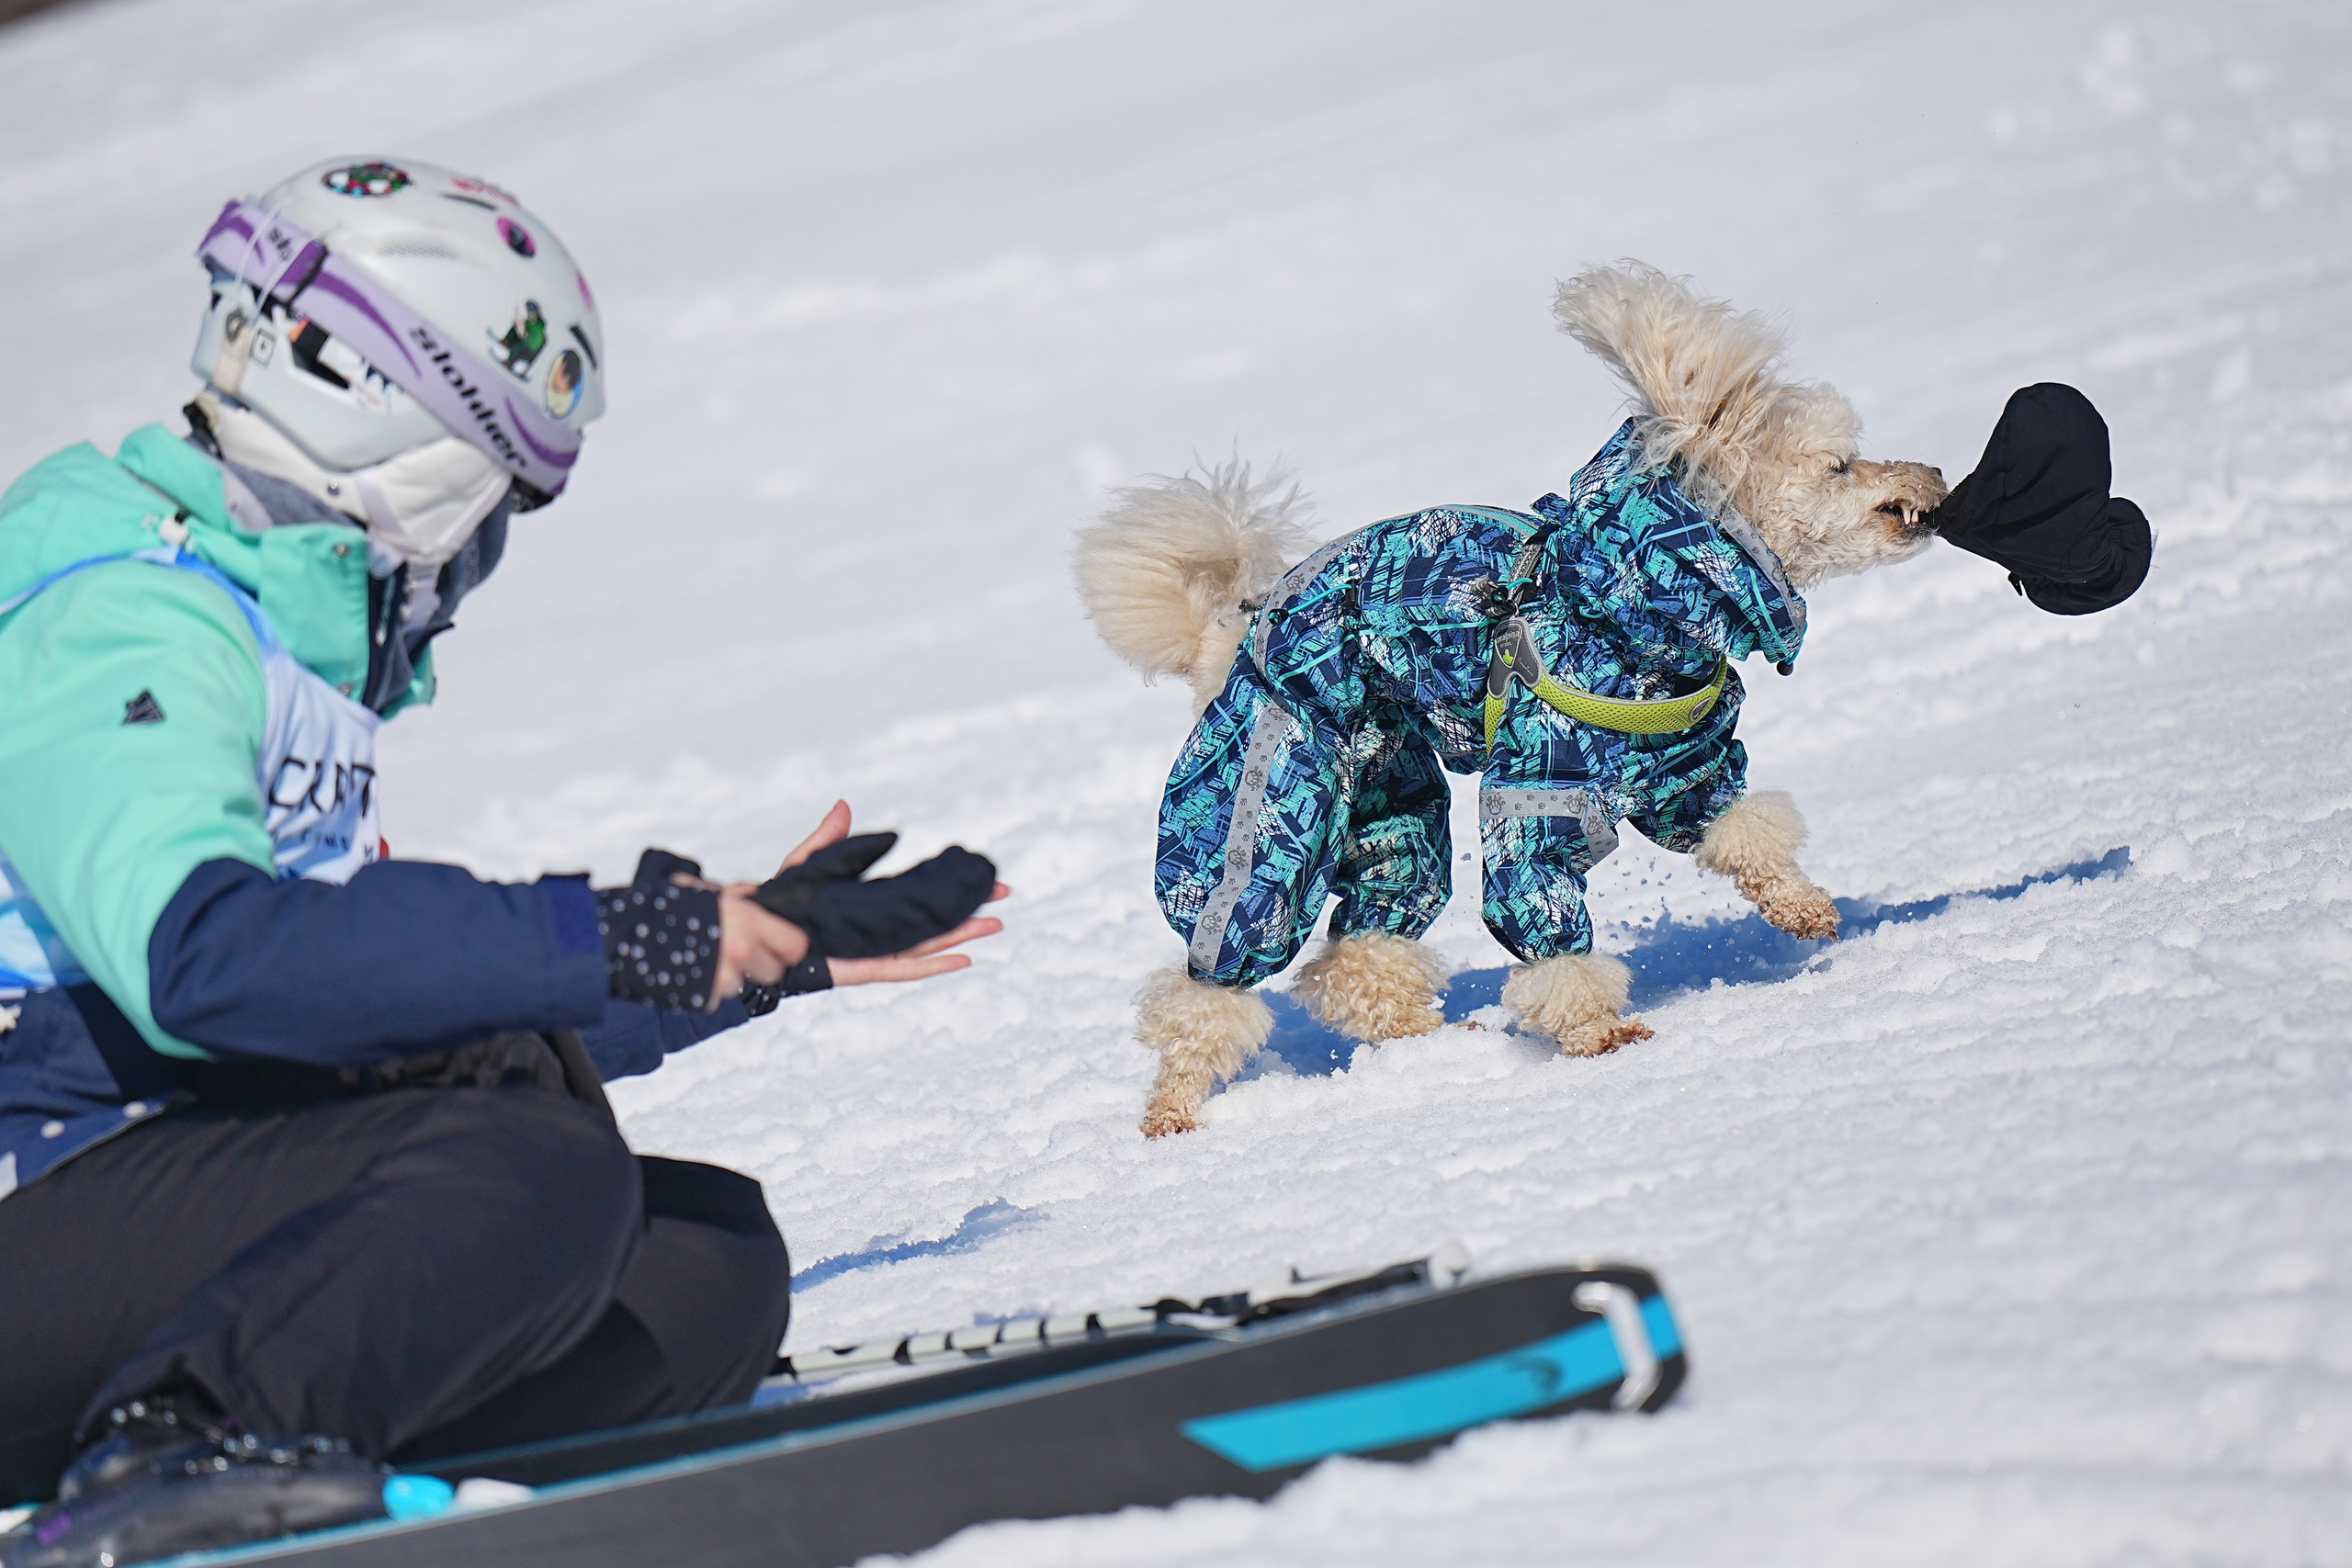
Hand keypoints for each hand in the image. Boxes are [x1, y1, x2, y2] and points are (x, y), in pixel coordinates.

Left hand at [712, 800, 1007, 1000]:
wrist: (748, 934)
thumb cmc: (773, 905)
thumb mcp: (804, 865)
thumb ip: (828, 840)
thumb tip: (845, 804)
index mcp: (871, 907)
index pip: (921, 896)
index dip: (951, 887)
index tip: (983, 876)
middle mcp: (878, 931)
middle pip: (933, 922)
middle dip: (970, 910)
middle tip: (1004, 894)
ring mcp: (870, 950)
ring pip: (925, 945)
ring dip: (961, 936)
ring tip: (995, 925)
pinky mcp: (857, 968)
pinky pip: (899, 968)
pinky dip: (932, 967)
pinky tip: (963, 960)